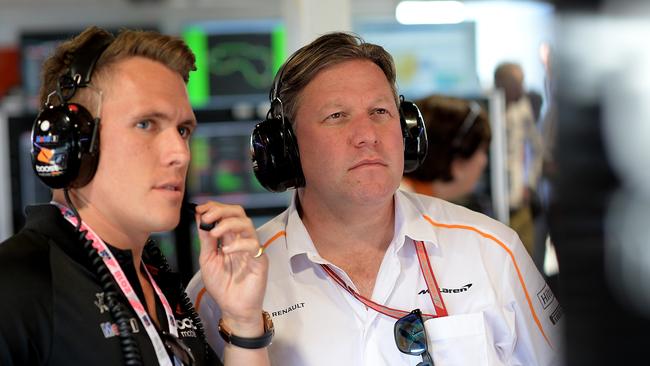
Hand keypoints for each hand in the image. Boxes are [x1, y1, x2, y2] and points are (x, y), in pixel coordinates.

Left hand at [194, 201, 267, 335]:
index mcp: (229, 238)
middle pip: (238, 213)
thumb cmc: (222, 286)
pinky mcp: (260, 260)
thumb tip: (200, 218)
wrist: (233, 308)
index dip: (214, 207)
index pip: (226, 214)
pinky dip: (238, 244)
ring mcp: (252, 249)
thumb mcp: (208, 259)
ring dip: (228, 223)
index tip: (199, 208)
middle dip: (221, 210)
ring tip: (214, 233)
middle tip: (207, 216)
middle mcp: (242, 240)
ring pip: (247, 224)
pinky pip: (253, 245)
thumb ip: (206, 239)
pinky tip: (226, 251)